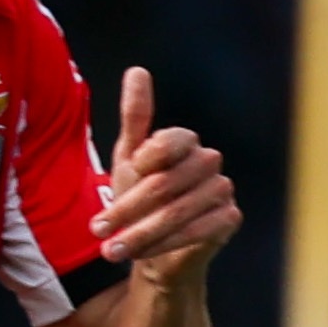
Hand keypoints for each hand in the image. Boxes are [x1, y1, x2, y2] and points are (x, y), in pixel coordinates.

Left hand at [93, 66, 242, 286]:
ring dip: (140, 233)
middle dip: (127, 209)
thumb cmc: (140, 201)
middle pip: (165, 183)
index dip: (142, 163)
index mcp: (185, 141)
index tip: (120, 178)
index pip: (167, 142)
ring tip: (111, 250)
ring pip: (177, 211)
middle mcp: (209, 161)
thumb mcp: (128, 159)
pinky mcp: (230, 219)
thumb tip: (138, 70)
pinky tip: (141, 256)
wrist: (156, 250)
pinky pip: (197, 231)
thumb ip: (134, 117)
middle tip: (97, 229)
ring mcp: (223, 190)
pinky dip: (164, 245)